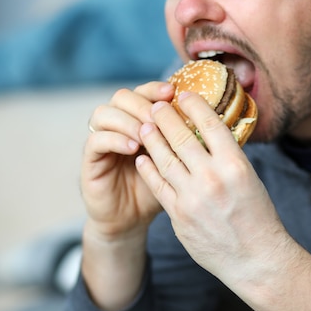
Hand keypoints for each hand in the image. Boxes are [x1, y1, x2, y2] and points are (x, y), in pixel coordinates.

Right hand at [80, 81, 173, 310]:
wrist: (132, 221)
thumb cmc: (162, 192)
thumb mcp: (181, 164)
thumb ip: (189, 142)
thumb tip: (221, 121)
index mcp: (139, 121)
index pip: (144, 92)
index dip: (156, 89)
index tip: (174, 92)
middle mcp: (117, 126)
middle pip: (122, 97)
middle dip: (142, 103)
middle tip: (159, 113)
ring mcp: (101, 141)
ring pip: (104, 113)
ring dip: (127, 120)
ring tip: (147, 132)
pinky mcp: (90, 161)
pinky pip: (96, 140)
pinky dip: (114, 140)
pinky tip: (134, 148)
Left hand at [135, 91, 282, 284]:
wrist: (256, 259)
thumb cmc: (257, 217)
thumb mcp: (250, 179)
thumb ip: (227, 158)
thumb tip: (207, 134)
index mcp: (235, 164)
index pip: (209, 123)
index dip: (193, 105)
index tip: (183, 95)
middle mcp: (212, 177)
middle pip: (181, 137)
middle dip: (164, 117)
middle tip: (155, 106)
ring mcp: (192, 197)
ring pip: (164, 159)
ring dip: (151, 139)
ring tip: (144, 126)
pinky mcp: (178, 216)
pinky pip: (158, 185)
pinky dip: (148, 169)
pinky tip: (142, 158)